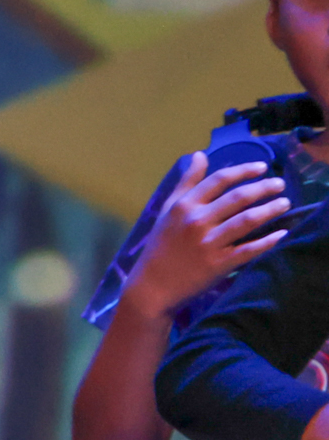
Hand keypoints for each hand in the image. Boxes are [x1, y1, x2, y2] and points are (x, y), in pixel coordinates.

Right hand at [125, 152, 288, 319]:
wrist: (153, 284)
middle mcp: (197, 221)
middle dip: (263, 188)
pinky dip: (267, 241)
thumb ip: (186, 182)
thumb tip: (200, 155)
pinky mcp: (219, 263)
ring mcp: (209, 242)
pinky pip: (249, 249)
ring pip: (247, 220)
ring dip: (270, 210)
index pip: (219, 181)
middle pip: (237, 198)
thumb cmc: (161, 245)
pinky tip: (282, 233)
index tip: (262, 167)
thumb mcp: (168, 209)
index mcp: (184, 206)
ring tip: (285, 203)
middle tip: (280, 184)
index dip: (243, 171)